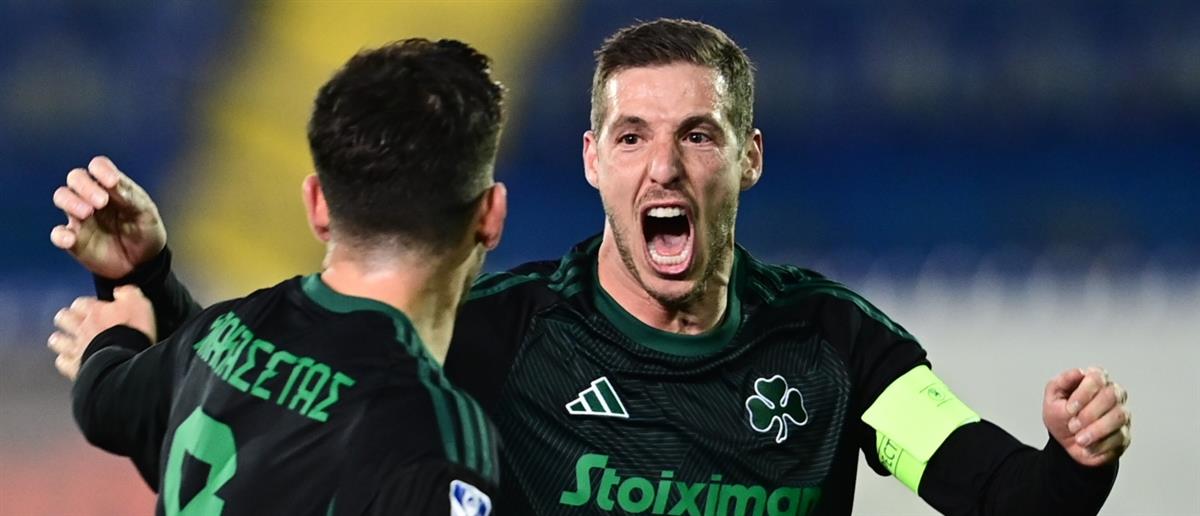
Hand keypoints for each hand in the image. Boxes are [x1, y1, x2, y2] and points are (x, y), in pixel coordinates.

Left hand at [47, 286, 156, 380]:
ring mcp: (76, 348)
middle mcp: (81, 328)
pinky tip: (73, 361)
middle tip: (77, 323)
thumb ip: (127, 293)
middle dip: (67, 319)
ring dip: (62, 340)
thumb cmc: (133, 332)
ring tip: (70, 342)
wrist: (126, 362)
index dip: (86, 305)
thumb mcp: (139, 304)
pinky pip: (62, 362)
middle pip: (62, 318)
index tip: (96, 309)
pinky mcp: (74, 367)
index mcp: (95, 311)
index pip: (81, 303)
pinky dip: (65, 361)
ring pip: (57, 340)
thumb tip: (119, 291)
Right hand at [50, 156, 166, 278]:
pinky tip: (70, 239)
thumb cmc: (144, 230)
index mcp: (111, 186)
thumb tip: (112, 183)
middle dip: (86, 186)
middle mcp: (91, 197)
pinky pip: (59, 234)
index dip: (102, 169)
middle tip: (102, 202)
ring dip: (71, 202)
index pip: (98, 167)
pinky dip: (61, 234)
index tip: (112, 181)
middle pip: (76, 178)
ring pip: (62, 197)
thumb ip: (130, 197)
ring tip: (87, 213)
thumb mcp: (145, 213)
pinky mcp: (74, 240)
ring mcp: (80, 217)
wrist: (143, 263)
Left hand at [1043, 367, 1131, 466]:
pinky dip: (1100, 444)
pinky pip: (1119, 437)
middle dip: (1089, 413)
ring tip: (1079, 439)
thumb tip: (1078, 372)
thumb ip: (1062, 382)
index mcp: (1094, 380)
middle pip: (1112, 395)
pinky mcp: (1124, 434)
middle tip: (1073, 425)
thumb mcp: (1052, 397)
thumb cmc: (1061, 415)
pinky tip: (1087, 446)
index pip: (1098, 377)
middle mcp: (1113, 394)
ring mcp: (1121, 414)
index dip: (1084, 393)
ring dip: (1096, 430)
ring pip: (1118, 416)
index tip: (1069, 408)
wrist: (1065, 442)